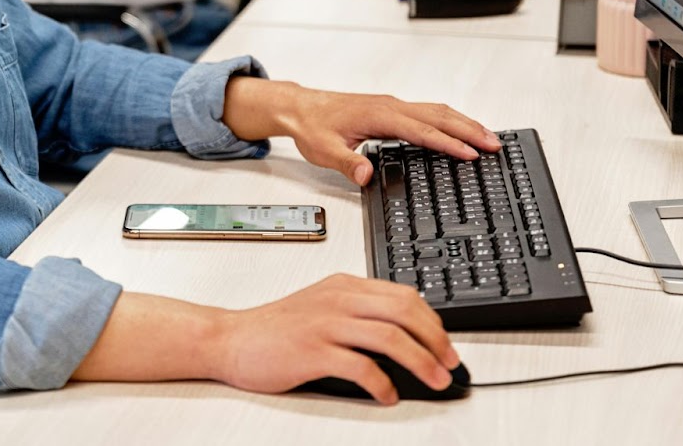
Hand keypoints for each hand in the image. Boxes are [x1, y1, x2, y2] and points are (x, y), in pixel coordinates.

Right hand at [212, 274, 457, 401]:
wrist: (232, 339)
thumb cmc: (276, 329)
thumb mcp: (321, 306)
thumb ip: (357, 312)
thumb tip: (403, 334)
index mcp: (343, 286)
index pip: (403, 295)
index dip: (433, 321)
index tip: (446, 345)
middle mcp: (337, 300)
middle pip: (404, 311)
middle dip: (436, 340)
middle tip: (450, 364)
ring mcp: (325, 324)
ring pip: (390, 337)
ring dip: (420, 362)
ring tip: (434, 381)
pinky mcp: (312, 351)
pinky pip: (361, 367)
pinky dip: (382, 384)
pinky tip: (388, 396)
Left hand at [222, 77, 500, 184]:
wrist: (299, 106)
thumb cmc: (311, 125)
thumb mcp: (324, 150)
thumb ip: (347, 163)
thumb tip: (366, 174)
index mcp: (379, 115)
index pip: (422, 131)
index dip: (448, 144)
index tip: (470, 154)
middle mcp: (390, 106)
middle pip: (439, 115)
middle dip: (469, 129)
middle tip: (494, 144)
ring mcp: (392, 106)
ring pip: (436, 111)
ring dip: (463, 123)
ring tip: (488, 137)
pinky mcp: (391, 109)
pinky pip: (428, 112)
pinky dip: (449, 121)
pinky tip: (458, 130)